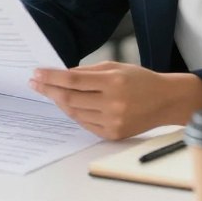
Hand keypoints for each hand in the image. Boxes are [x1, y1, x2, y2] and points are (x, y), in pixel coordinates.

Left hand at [30, 61, 201, 140]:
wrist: (165, 101)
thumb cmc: (141, 80)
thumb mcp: (116, 66)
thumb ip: (88, 71)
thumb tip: (62, 75)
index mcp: (113, 82)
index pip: (73, 80)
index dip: (51, 77)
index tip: (37, 73)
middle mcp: (113, 103)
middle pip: (70, 98)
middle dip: (49, 90)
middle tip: (35, 83)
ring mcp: (113, 121)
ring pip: (75, 112)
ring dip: (59, 102)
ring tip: (50, 92)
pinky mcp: (113, 134)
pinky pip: (85, 124)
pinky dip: (74, 113)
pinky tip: (68, 104)